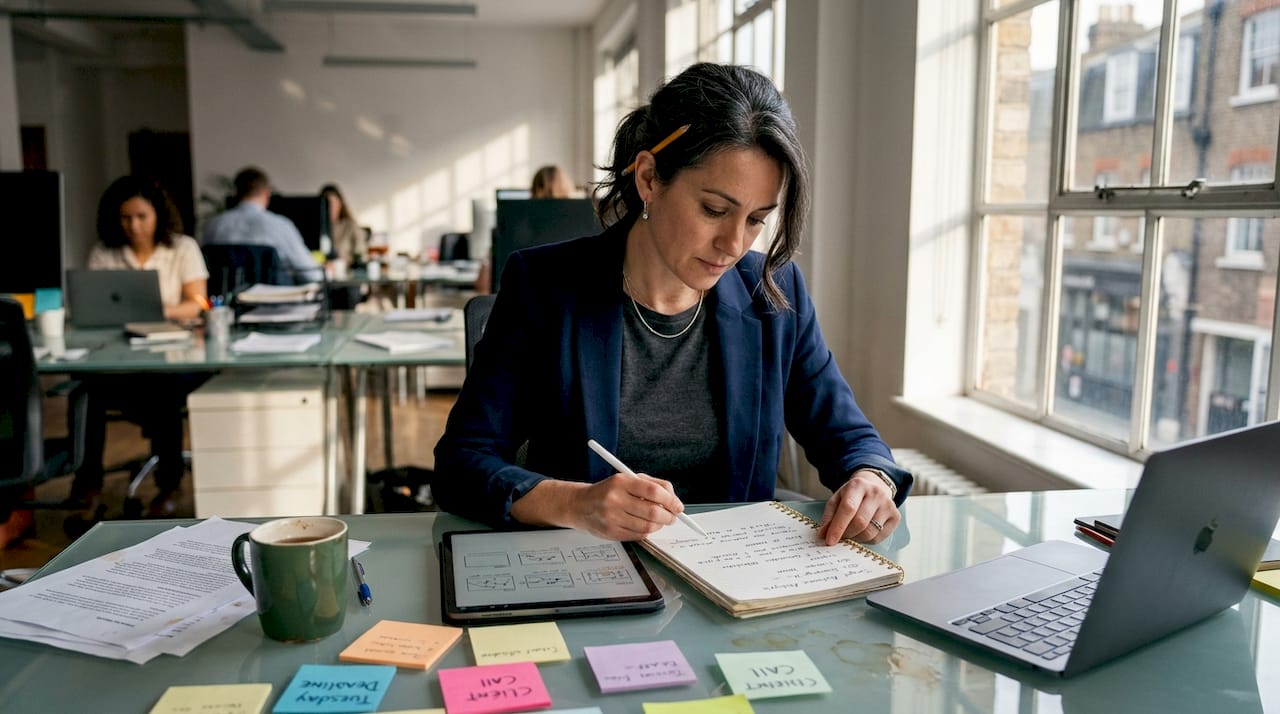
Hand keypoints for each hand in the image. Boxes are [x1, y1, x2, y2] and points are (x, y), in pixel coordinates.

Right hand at [565, 472, 683, 540]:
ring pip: (648, 526)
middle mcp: (615, 499)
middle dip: (668, 516)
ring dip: (659, 525)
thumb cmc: (608, 491)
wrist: (580, 505)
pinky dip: (647, 532)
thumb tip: (674, 499)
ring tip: (659, 521)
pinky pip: (639, 535)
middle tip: (672, 516)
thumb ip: (653, 485)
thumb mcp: (628, 479)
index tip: (678, 506)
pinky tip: (645, 525)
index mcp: (621, 482)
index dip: (671, 500)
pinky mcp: (611, 533)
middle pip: (653, 512)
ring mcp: (612, 518)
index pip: (654, 491)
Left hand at [816, 470, 899, 544]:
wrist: (874, 487)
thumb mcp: (837, 499)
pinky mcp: (896, 517)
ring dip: (856, 538)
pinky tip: (862, 533)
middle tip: (840, 537)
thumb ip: (828, 516)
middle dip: (847, 534)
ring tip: (851, 533)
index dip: (838, 526)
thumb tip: (823, 535)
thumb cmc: (852, 496)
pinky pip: (879, 538)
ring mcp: (888, 505)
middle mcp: (876, 493)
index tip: (829, 540)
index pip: (848, 508)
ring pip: (870, 533)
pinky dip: (867, 541)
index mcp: (858, 485)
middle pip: (860, 522)